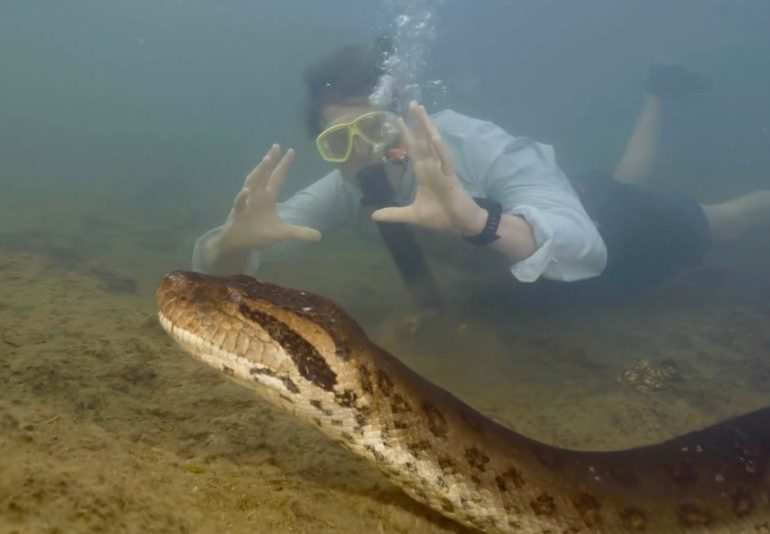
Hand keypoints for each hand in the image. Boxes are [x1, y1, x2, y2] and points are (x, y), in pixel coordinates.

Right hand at [216, 144, 320, 250]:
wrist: (240, 243)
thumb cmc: (259, 233)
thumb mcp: (282, 233)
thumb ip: (299, 233)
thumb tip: (319, 236)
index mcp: (268, 197)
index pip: (277, 177)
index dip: (284, 165)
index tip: (291, 150)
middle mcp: (257, 196)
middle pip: (264, 174)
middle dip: (270, 161)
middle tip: (276, 147)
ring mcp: (246, 203)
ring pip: (251, 183)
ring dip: (258, 172)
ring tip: (266, 160)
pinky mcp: (237, 213)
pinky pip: (239, 203)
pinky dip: (242, 197)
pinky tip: (247, 191)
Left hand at [371, 101, 486, 234]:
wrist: (461, 224)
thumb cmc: (440, 216)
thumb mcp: (412, 215)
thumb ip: (394, 213)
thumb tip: (374, 215)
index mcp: (423, 173)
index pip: (413, 150)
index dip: (406, 135)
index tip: (397, 119)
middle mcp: (432, 167)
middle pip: (423, 140)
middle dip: (417, 122)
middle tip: (412, 103)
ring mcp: (442, 170)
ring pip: (434, 144)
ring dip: (428, 127)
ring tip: (422, 110)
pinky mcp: (452, 177)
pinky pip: (446, 160)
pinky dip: (440, 149)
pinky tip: (435, 137)